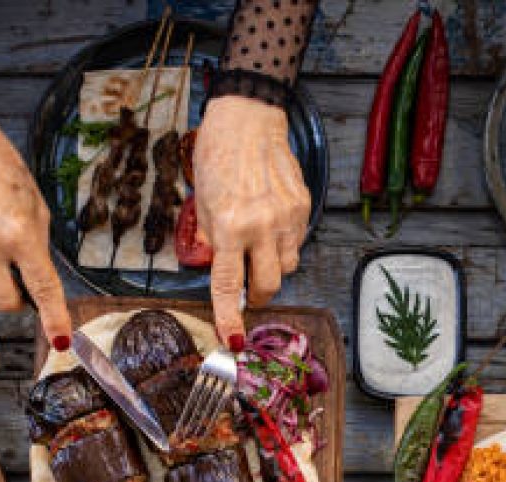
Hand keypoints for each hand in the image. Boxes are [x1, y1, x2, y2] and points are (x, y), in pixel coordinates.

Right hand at [0, 108, 70, 341]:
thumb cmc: (2, 170)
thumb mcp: (35, 208)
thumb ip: (37, 249)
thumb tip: (38, 283)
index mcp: (20, 233)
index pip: (43, 289)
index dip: (54, 318)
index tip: (60, 340)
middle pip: (5, 302)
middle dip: (15, 298)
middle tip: (18, 275)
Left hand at [194, 96, 310, 341]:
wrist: (250, 117)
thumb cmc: (218, 153)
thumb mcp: (202, 199)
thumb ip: (210, 237)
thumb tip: (216, 263)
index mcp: (230, 226)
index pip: (229, 285)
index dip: (230, 317)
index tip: (234, 340)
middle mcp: (261, 226)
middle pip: (269, 285)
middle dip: (259, 296)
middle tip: (251, 293)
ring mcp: (287, 218)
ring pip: (287, 267)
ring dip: (273, 268)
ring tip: (261, 248)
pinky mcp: (304, 208)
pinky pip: (297, 242)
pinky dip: (285, 243)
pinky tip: (273, 224)